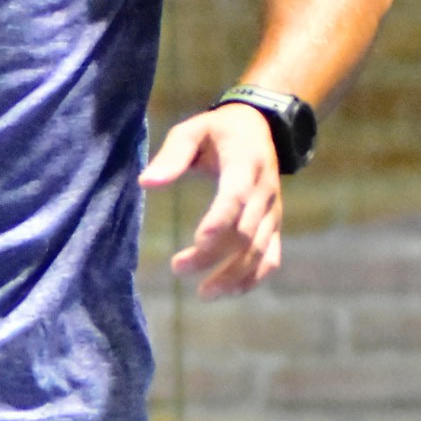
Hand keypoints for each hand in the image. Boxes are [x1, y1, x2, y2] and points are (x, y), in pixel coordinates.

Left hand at [139, 103, 281, 298]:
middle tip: (178, 267)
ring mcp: (272, 211)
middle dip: (213, 254)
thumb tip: (146, 183)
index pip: (237, 196)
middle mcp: (264, 191)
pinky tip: (230, 291)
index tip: (198, 240)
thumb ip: (172, 155)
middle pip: (245, 231)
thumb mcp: (192, 130)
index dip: (220, 219)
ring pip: (260, 250)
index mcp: (245, 164)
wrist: (260, 127)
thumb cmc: (218, 132)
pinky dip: (255, 277)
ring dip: (235, 275)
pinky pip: (271, 256)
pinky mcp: (273, 224)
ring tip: (204, 293)